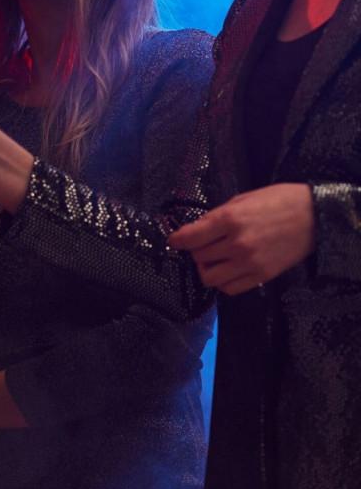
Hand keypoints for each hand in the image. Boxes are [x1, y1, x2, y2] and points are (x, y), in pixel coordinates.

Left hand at [169, 183, 314, 294]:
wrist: (315, 218)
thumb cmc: (278, 202)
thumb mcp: (242, 199)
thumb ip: (217, 216)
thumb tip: (196, 229)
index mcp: (230, 220)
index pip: (191, 237)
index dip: (178, 240)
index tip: (174, 241)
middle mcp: (237, 244)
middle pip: (198, 257)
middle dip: (195, 251)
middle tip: (202, 245)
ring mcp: (249, 263)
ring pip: (210, 277)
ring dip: (206, 268)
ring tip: (214, 259)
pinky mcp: (261, 276)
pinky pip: (230, 288)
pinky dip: (223, 281)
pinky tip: (227, 270)